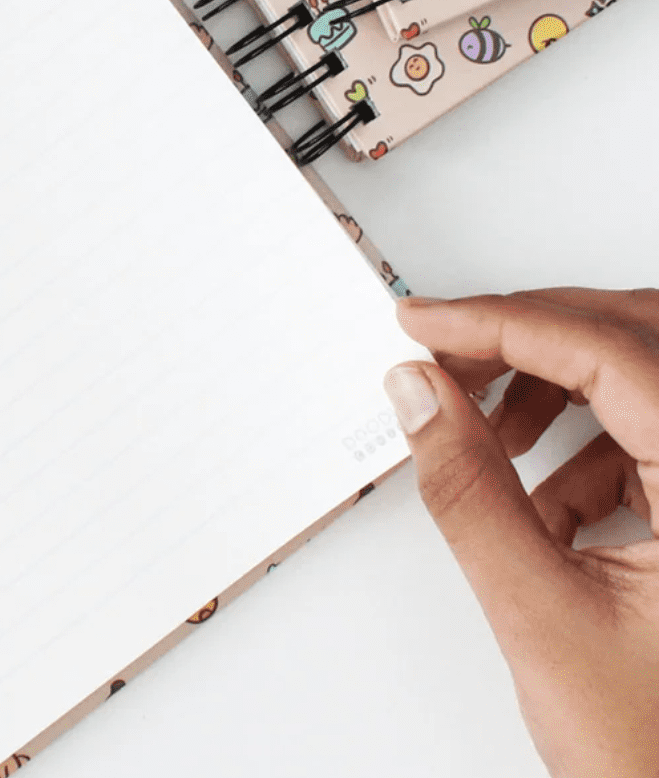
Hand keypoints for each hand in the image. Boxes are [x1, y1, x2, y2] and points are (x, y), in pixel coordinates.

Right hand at [383, 289, 658, 777]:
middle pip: (640, 339)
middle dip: (533, 339)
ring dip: (563, 394)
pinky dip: (596, 452)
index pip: (612, 350)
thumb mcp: (540, 612)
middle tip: (446, 360)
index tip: (426, 322)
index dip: (505, 322)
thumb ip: (471, 491)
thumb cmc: (654, 747)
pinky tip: (549, 509)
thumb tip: (422, 394)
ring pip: (650, 380)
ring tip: (489, 442)